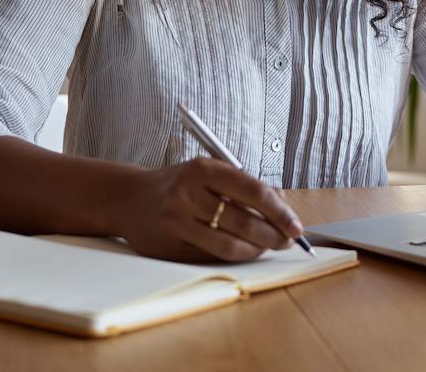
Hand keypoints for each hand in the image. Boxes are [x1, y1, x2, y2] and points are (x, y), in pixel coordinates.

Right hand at [112, 158, 304, 262]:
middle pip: (244, 222)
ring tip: (267, 247)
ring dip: (256, 250)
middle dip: (273, 235)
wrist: (129, 199)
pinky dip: (234, 256)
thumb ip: (242, 185)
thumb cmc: (178, 184)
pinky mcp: (170, 247)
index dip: (280, 211)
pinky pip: (212, 257)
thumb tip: (283, 206)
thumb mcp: (208, 172)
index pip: (253, 191)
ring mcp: (177, 222)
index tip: (296, 226)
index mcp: (203, 169)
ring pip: (230, 245)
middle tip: (287, 240)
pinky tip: (244, 251)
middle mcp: (188, 194)